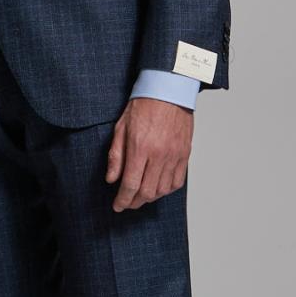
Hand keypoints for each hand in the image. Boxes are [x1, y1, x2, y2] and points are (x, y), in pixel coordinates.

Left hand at [105, 96, 192, 210]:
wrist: (168, 90)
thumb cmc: (143, 106)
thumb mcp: (121, 128)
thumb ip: (116, 156)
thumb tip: (111, 179)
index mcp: (140, 148)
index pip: (130, 184)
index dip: (123, 200)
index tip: (118, 206)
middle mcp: (159, 155)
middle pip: (147, 192)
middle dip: (135, 202)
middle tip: (127, 203)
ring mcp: (174, 156)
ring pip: (163, 190)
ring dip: (150, 197)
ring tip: (141, 195)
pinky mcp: (184, 154)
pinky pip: (177, 181)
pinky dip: (167, 189)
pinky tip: (158, 188)